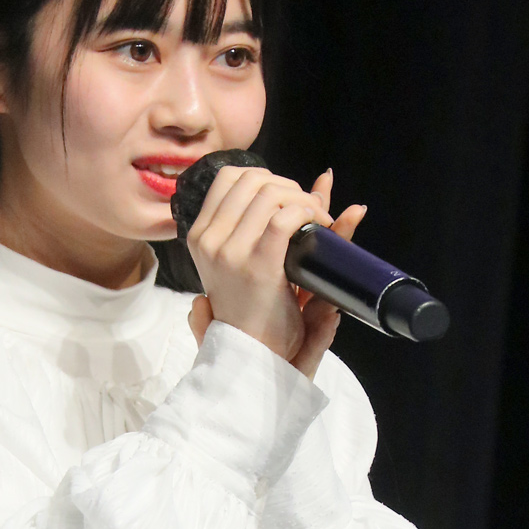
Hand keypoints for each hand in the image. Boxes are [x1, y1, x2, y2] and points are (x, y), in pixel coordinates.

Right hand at [186, 166, 367, 380]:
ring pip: (270, 193)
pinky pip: (284, 218)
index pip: (229, 177)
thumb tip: (327, 177)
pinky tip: (319, 227)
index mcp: (201, 234)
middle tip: (308, 211)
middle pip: (252, 179)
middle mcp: (209, 238)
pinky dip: (308, 213)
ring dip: (303, 199)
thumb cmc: (257, 308)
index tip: (287, 200)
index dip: (266, 178)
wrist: (252, 352)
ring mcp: (229, 250)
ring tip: (318, 220)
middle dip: (288, 186)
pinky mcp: (257, 264)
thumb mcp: (258, 256)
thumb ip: (287, 215)